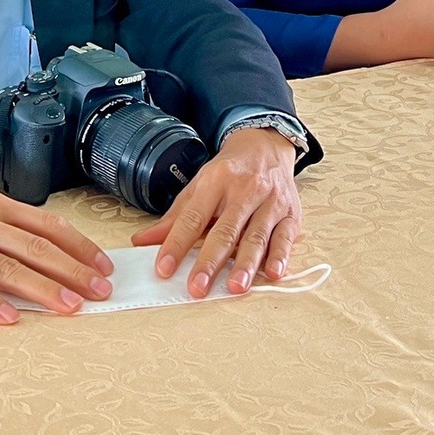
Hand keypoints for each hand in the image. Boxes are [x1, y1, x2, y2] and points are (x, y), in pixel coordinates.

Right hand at [0, 180, 112, 324]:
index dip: (78, 246)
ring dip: (43, 289)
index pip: (46, 225)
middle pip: (35, 248)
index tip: (103, 266)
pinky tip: (10, 318)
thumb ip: (1, 227)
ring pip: (7, 268)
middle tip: (99, 291)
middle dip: (72, 271)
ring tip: (69, 308)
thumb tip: (43, 252)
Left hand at [131, 128, 300, 296]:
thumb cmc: (229, 172)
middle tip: (198, 288)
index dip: (177, 244)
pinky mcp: (291, 214)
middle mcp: (245, 189)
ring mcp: (271, 201)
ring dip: (246, 263)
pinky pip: (286, 237)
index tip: (163, 268)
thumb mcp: (199, 187)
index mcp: (217, 181)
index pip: (193, 217)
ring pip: (257, 235)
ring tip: (235, 287)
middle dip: (211, 261)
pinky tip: (273, 274)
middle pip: (226, 230)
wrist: (266, 146)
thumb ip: (175, 218)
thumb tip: (142, 242)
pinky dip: (281, 256)